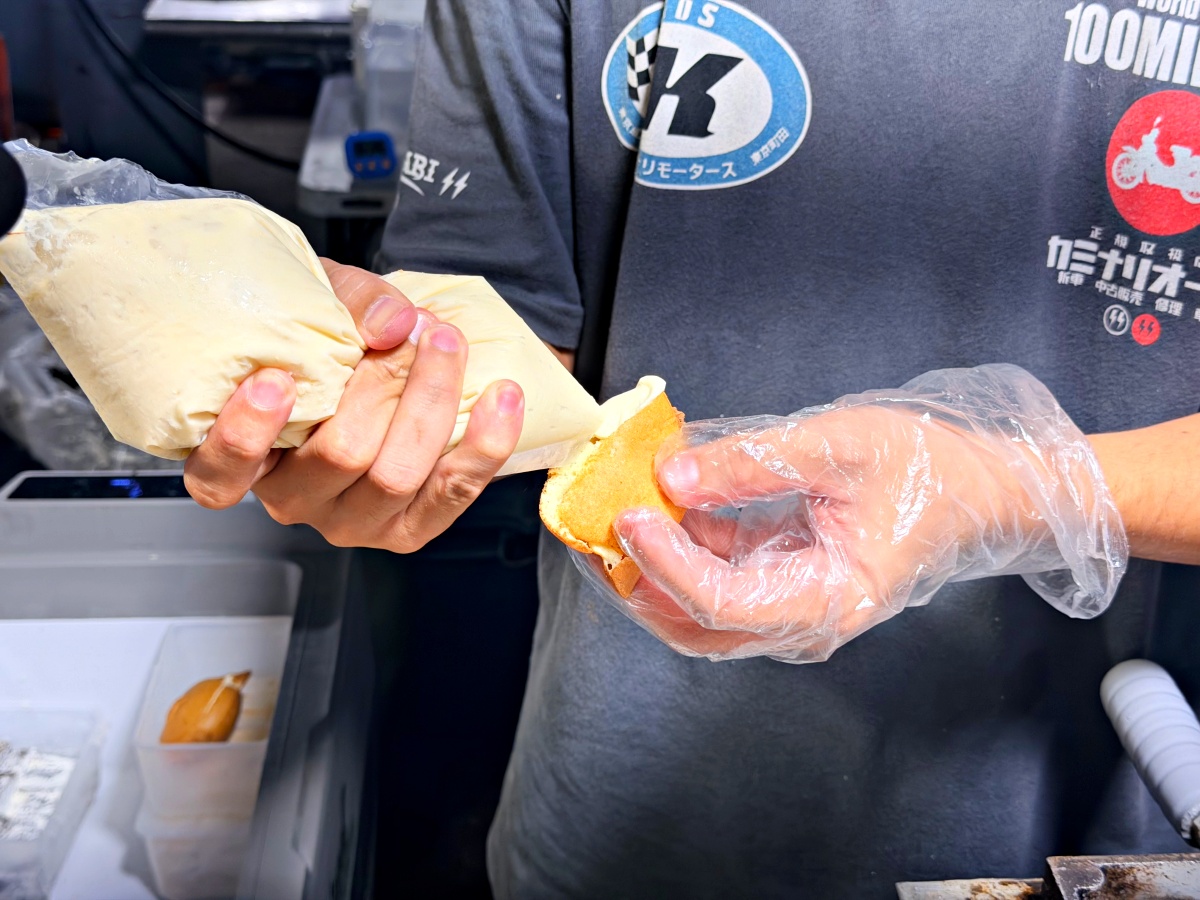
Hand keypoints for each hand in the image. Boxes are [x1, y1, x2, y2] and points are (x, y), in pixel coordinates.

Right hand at [184, 259, 524, 551]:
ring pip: (396, 474)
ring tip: (450, 345)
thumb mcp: (319, 300)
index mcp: (244, 458)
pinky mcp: (406, 530)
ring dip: (434, 401)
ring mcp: (351, 522)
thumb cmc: (324, 336)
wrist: (377, 362)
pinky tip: (502, 398)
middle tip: (417, 331)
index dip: (245, 434)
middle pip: (339, 456)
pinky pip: (451, 494)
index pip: (220, 475)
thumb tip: (394, 325)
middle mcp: (293, 500)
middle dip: (385, 384)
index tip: (276, 378)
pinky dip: (484, 444)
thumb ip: (348, 303)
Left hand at [595, 365, 1125, 661]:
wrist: (977, 491)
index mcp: (830, 599)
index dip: (665, 563)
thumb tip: (672, 476)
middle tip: (596, 528)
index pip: (723, 601)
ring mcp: (793, 608)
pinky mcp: (784, 585)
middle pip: (697, 626)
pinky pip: (718, 581)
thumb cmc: (926, 471)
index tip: (627, 516)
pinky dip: (681, 549)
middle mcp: (806, 621)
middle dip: (640, 580)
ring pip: (700, 612)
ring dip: (653, 568)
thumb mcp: (839, 447)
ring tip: (616, 511)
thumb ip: (751, 463)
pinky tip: (660, 504)